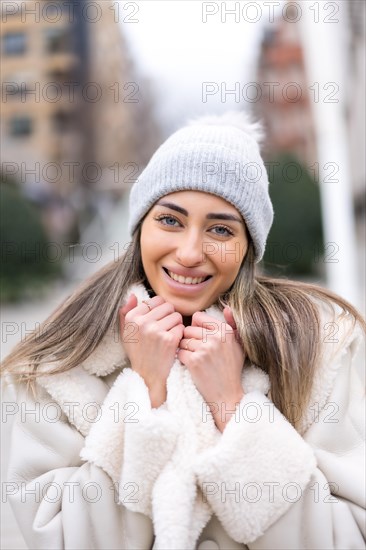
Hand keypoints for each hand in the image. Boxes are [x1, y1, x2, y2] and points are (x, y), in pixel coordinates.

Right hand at [119, 294, 183, 406]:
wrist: (147, 377)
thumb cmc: (138, 353)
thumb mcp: (126, 333)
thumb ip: (126, 313)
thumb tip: (133, 295)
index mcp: (132, 318)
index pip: (155, 300)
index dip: (161, 310)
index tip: (158, 321)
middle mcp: (142, 322)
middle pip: (168, 306)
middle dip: (170, 316)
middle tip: (165, 329)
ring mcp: (156, 330)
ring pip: (177, 316)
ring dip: (176, 325)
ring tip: (168, 336)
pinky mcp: (169, 339)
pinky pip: (181, 327)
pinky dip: (180, 335)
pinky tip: (173, 343)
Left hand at [177, 306, 244, 431]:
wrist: (227, 394)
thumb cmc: (231, 368)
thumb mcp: (238, 345)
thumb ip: (232, 325)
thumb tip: (226, 307)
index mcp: (225, 330)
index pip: (198, 317)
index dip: (196, 328)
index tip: (201, 339)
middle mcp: (216, 337)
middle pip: (188, 329)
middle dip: (189, 340)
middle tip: (198, 353)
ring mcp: (205, 349)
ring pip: (182, 341)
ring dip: (185, 350)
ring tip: (196, 360)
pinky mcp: (194, 361)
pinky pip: (180, 353)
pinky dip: (183, 360)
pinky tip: (192, 367)